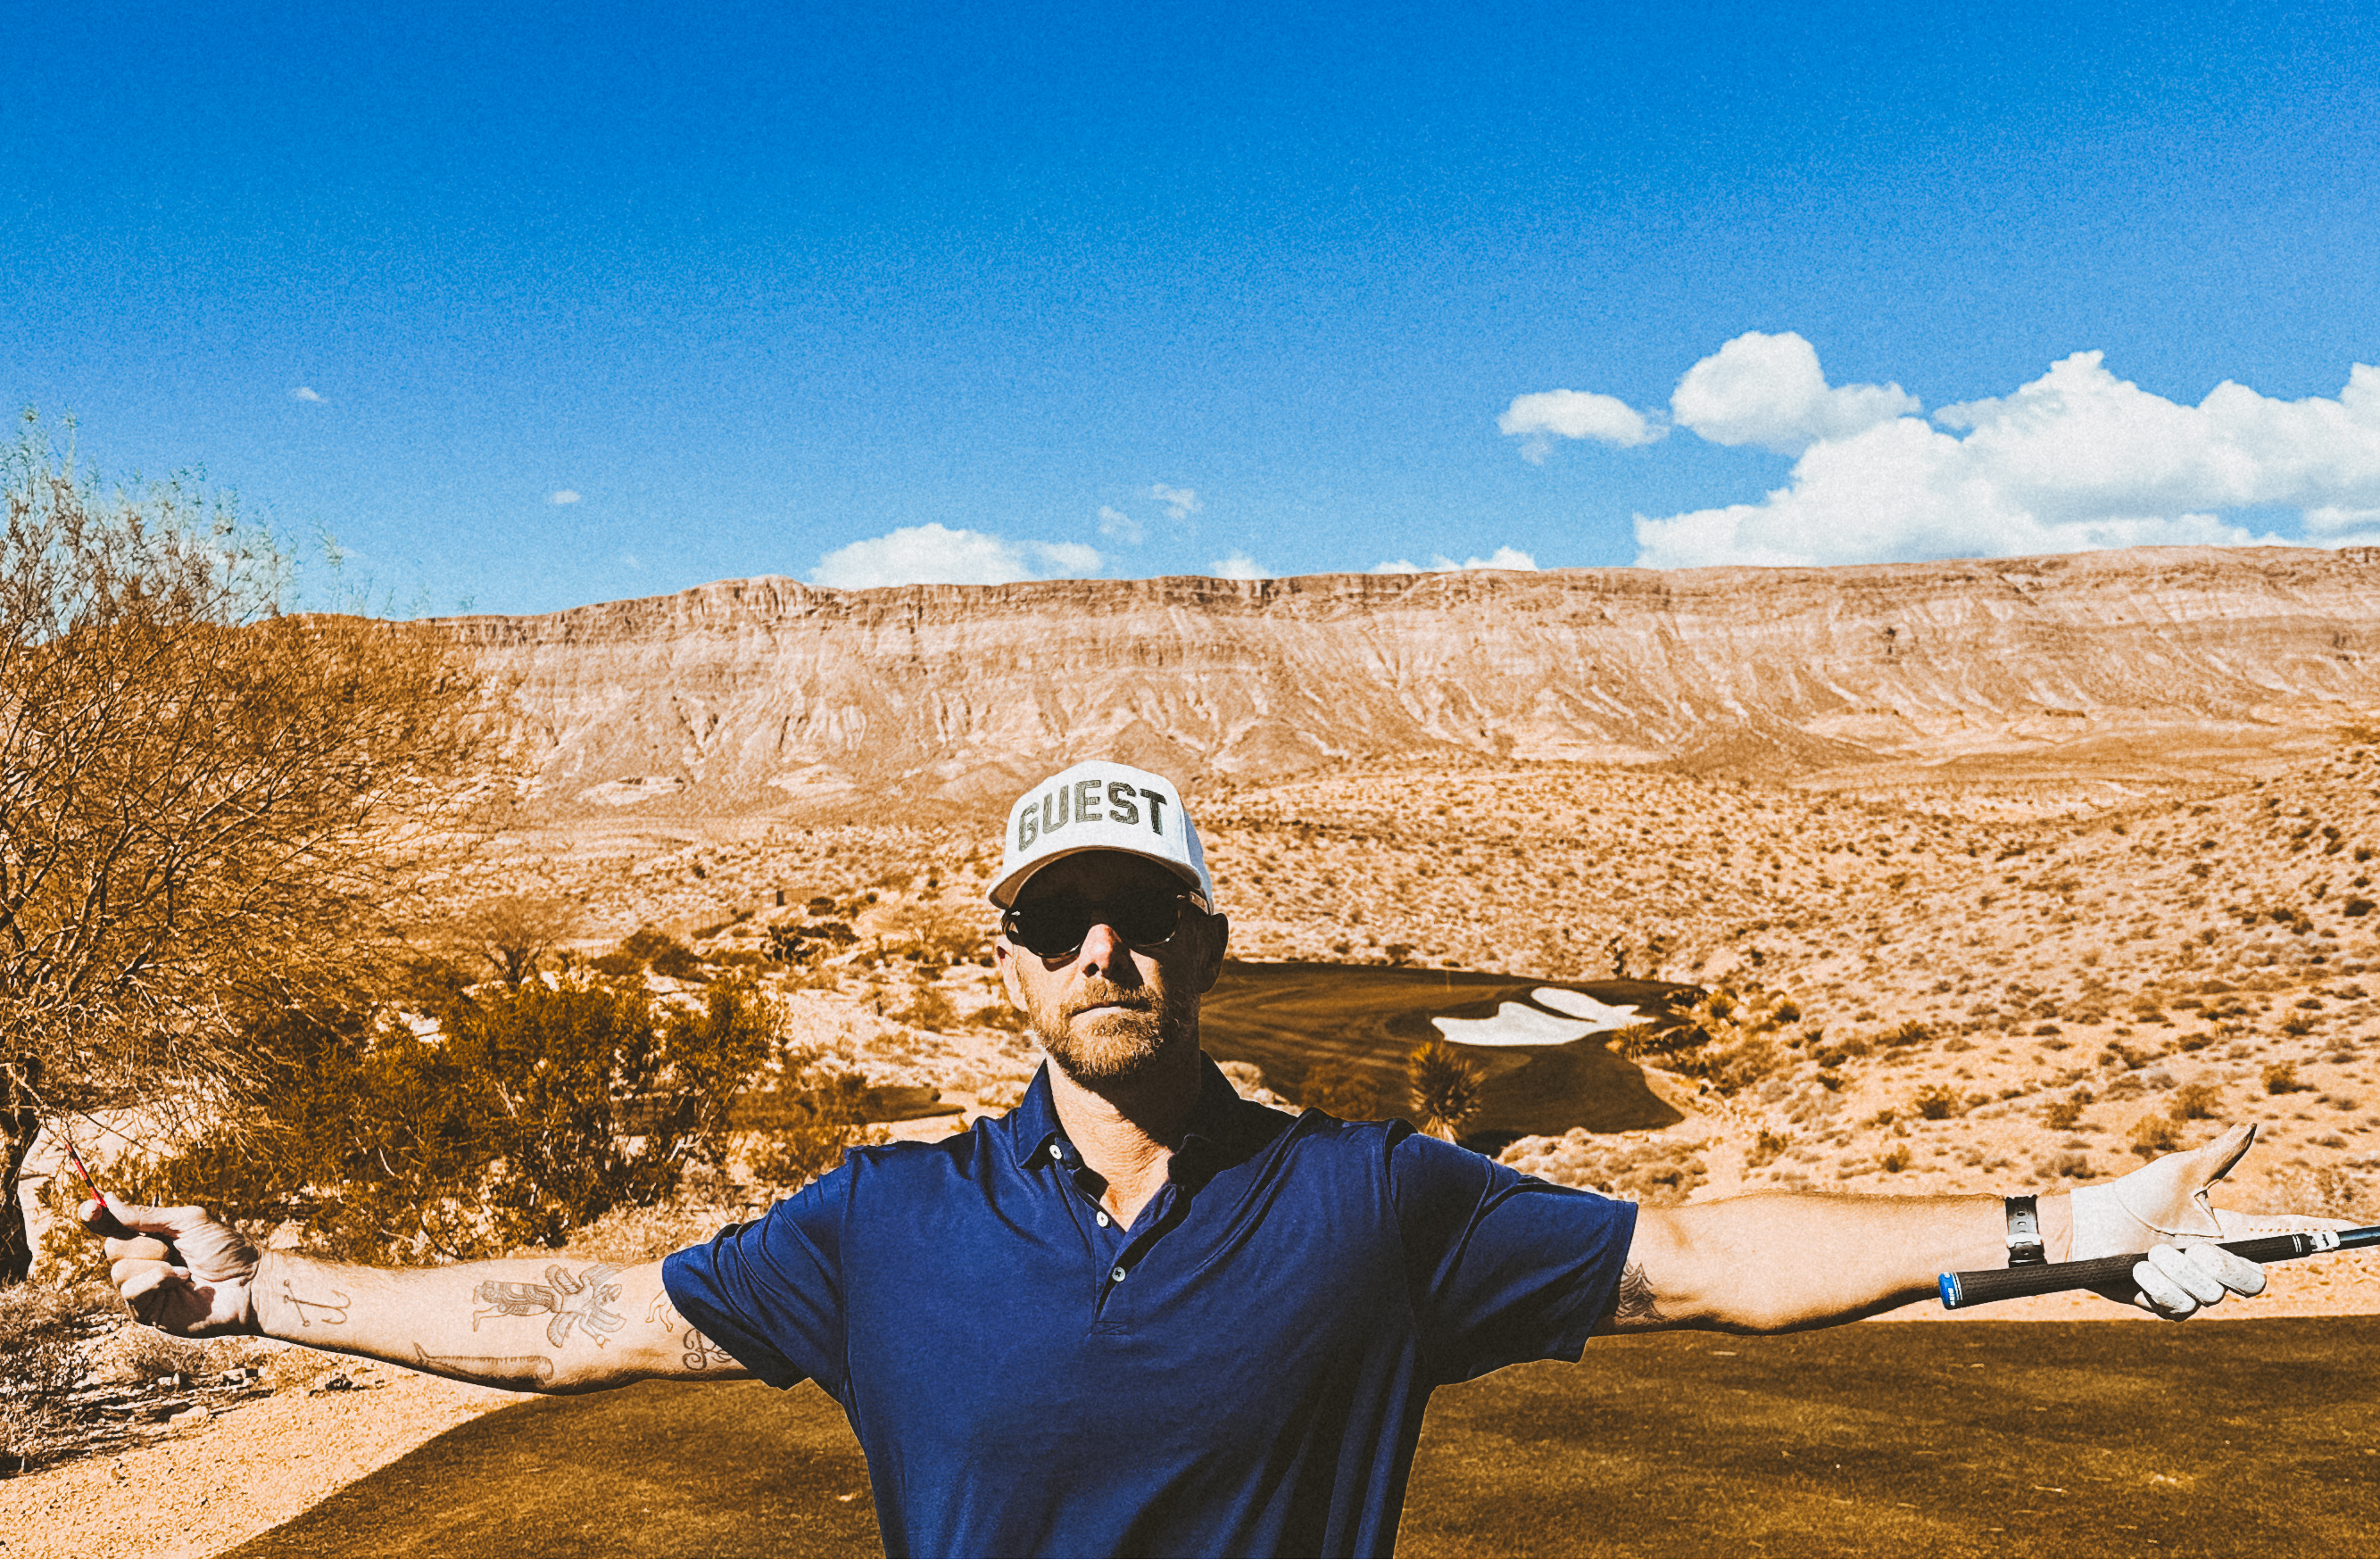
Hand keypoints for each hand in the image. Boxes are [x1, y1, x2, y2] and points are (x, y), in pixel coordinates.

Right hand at [89, 1199, 262, 1337]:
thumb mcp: (189, 1221)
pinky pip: (130, 1291)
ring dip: (154, 1264)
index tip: (90, 1209)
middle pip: (111, 1248)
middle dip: (141, 1244)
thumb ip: (148, 1215)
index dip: (95, 1218)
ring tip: (184, 1269)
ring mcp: (143, 1289)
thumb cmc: (226, 1249)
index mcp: (150, 1238)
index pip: (111, 1228)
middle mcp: (142, 1263)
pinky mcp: (146, 1311)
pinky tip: (180, 1281)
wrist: (249, 1282)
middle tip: (171, 1248)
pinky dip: (156, 1280)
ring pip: (118, 1270)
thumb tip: (109, 1200)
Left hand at [2069, 1122, 2351, 1318]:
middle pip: (2255, 1281)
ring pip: (2213, 1295)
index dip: (2320, 1235)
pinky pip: (2183, 1307)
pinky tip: (2138, 1271)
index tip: (2354, 1233)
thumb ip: (2220, 1154)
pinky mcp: (2172, 1306)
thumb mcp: (2180, 1172)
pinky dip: (2158, 1286)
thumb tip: (2251, 1124)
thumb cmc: (2134, 1197)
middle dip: (2222, 1267)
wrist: (2090, 1229)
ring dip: (2175, 1271)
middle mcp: (2220, 1264)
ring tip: (2148, 1254)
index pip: (2287, 1234)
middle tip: (2193, 1249)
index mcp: (2231, 1232)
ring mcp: (2198, 1289)